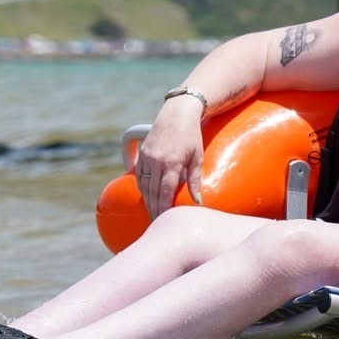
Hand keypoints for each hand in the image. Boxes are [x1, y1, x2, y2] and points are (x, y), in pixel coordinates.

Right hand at [136, 95, 205, 216]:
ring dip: (147, 201)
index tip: (164, 221)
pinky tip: (147, 198)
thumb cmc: (192, 136)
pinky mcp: (142, 154)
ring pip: (144, 186)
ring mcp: (147, 157)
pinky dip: (142, 188)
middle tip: (156, 224)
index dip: (163, 208)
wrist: (177, 113)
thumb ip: (195, 180)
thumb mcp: (197, 157)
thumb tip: (198, 202)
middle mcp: (156, 161)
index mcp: (172, 163)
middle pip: (153, 192)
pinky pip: (139, 176)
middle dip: (154, 210)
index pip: (165, 192)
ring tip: (152, 214)